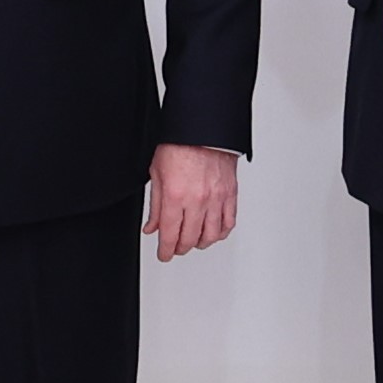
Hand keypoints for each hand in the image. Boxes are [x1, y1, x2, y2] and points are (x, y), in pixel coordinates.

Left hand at [146, 143, 239, 262]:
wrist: (203, 128)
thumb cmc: (180, 145)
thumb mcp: (157, 174)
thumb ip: (156, 205)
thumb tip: (152, 226)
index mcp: (176, 196)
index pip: (170, 235)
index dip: (165, 251)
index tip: (164, 254)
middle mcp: (198, 200)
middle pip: (190, 239)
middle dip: (180, 248)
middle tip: (175, 248)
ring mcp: (216, 199)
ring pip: (210, 236)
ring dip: (200, 243)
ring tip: (193, 242)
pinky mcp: (230, 194)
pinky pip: (228, 223)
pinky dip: (220, 233)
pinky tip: (213, 232)